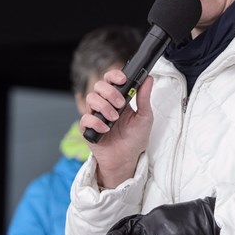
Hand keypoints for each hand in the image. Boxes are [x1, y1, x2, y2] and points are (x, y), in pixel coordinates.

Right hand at [80, 70, 153, 187]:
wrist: (126, 159)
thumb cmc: (135, 138)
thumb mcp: (145, 117)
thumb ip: (144, 97)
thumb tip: (149, 78)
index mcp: (118, 98)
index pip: (110, 79)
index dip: (114, 76)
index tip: (123, 80)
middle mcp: (105, 104)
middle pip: (99, 86)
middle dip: (110, 92)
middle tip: (121, 104)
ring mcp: (95, 115)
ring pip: (91, 99)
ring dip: (104, 107)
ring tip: (115, 119)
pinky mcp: (88, 128)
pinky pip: (85, 118)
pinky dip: (96, 122)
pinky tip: (106, 129)